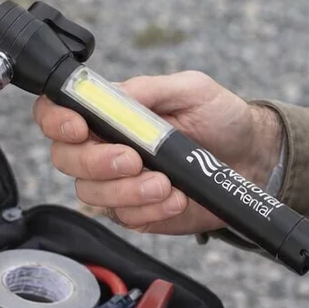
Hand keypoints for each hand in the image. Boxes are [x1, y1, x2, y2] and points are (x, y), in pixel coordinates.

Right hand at [32, 70, 283, 235]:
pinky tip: (176, 197)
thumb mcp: (191, 89)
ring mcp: (118, 183)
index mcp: (109, 112)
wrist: (252, 157)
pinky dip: (151, 210)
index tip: (79, 127)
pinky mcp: (137, 212)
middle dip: (96, 162)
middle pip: (65, 159)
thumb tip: (113, 94)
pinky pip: (125, 218)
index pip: (57, 113)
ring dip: (128, 191)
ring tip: (166, 184)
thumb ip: (149, 89)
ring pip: (92, 194)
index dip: (55, 120)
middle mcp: (104, 147)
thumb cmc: (220, 117)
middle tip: (134, 160)